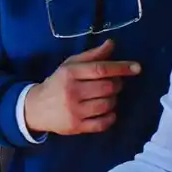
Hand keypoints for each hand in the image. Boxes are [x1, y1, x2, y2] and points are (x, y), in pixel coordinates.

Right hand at [22, 39, 140, 136]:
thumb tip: (112, 44)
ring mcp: (74, 111)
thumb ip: (91, 55)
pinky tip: (107, 112)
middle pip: (108, 87)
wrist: (35, 108)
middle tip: (114, 83)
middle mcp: (72, 92)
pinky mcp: (76, 127)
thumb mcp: (70, 65)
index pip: (101, 69)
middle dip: (117, 84)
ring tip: (107, 97)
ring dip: (113, 100)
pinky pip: (103, 123)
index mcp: (70, 73)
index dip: (121, 68)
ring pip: (107, 105)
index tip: (137, 68)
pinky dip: (111, 117)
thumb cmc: (57, 83)